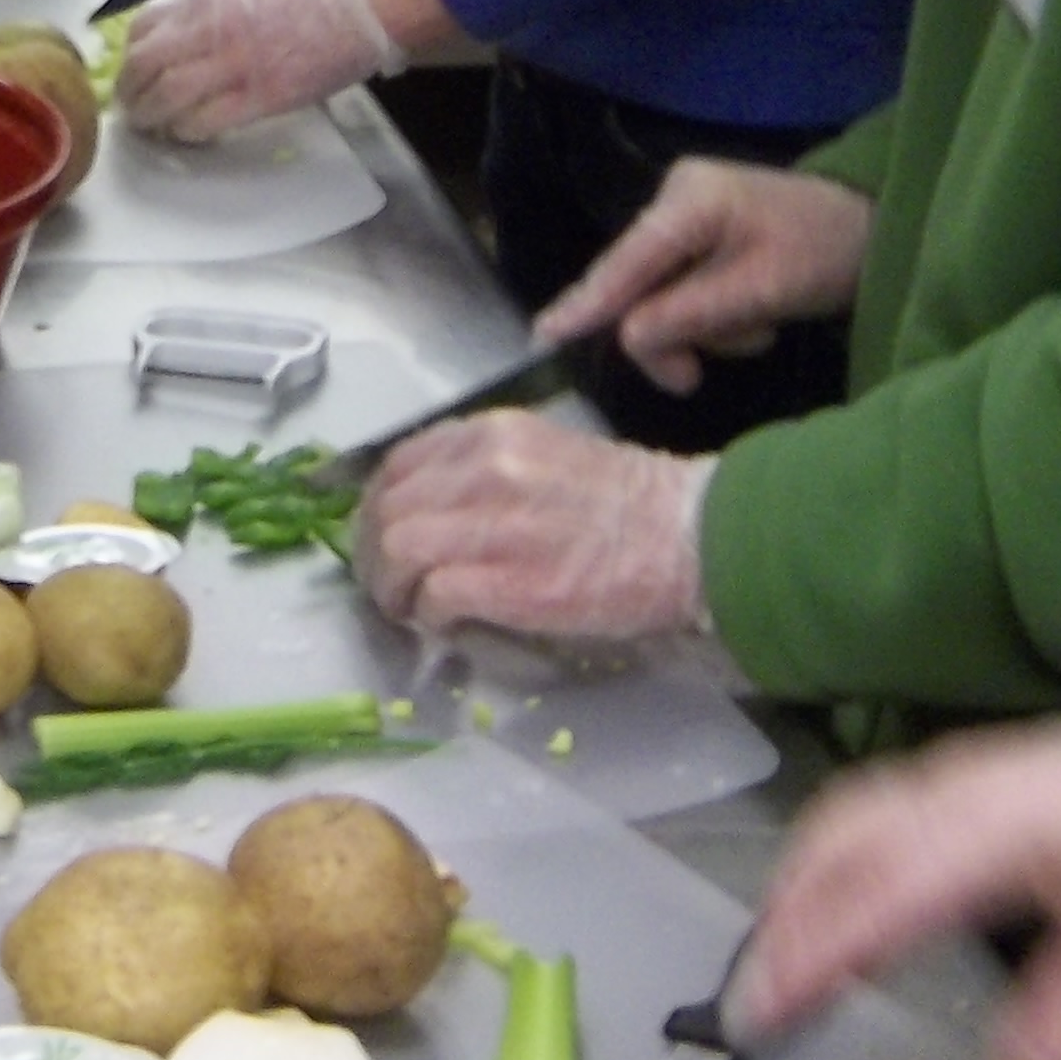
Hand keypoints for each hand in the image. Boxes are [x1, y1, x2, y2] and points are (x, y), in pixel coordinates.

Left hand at [119, 0, 403, 140]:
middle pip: (144, 67)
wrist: (356, 11)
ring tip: (152, 129)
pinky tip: (187, 135)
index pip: (142, 29)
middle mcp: (208, 30)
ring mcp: (232, 65)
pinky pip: (202, 122)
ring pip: (165, 97)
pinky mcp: (256, 98)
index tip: (132, 73)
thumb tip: (176, 43)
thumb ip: (205, 14)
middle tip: (132, 110)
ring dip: (150, 119)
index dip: (128, 57)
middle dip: (130, 94)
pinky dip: (185, 132)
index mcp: (204, 1)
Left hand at [354, 409, 708, 639]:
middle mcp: (485, 469)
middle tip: (385, 586)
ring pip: (398, 548)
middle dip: (371, 554)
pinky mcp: (512, 583)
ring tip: (406, 610)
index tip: (379, 536)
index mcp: (491, 435)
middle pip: (386, 509)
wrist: (689, 539)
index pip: (398, 463)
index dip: (375, 506)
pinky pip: (435, 595)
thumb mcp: (545, 455)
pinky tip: (443, 624)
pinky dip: (428, 613)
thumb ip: (482, 470)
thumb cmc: (626, 504)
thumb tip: (429, 510)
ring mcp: (497, 525)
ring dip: (390, 587)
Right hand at [537, 157, 873, 394]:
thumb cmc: (825, 254)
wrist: (876, 230)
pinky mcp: (700, 237)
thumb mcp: (761, 291)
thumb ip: (690, 315)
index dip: (586, 302)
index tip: (544, 336)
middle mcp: (675, 199)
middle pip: (637, 285)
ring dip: (702, 329)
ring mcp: (686, 216)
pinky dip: (711, 316)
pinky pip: (683, 291)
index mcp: (688, 200)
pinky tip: (752, 316)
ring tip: (756, 329)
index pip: (626, 261)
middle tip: (691, 380)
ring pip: (661, 297)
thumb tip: (625, 338)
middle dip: (669, 333)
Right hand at [734, 642, 1060, 1059]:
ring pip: (847, 815)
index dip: (804, 958)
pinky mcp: (982, 769)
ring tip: (782, 948)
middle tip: (754, 998)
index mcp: (985, 832)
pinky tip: (847, 888)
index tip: (757, 1016)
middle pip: (834, 846)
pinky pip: (874, 804)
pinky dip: (833, 851)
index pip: (866, 899)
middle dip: (783, 920)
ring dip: (802, 880)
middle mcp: (956, 789)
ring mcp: (965, 768)